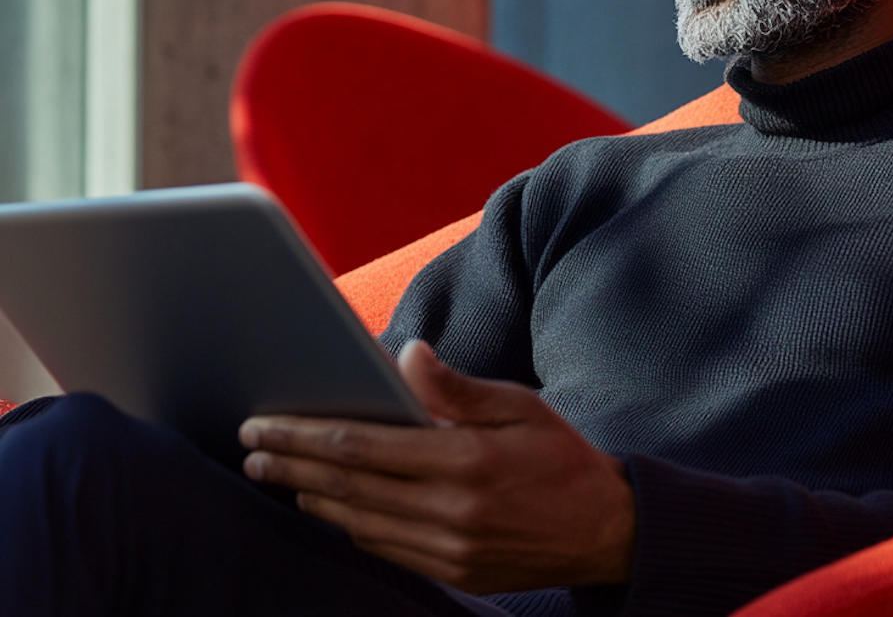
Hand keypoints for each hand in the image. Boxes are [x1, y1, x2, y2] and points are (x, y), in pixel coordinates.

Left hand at [239, 341, 635, 593]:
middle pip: (349, 488)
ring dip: (311, 498)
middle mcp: (453, 512)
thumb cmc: (561, 457)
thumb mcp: (521, 406)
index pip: (364, 448)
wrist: (606, 531)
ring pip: (359, 523)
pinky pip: (386, 549)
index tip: (265, 425)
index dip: (305, 436)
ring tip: (276, 476)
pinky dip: (350, 524)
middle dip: (291, 468)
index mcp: (468, 461)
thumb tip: (405, 355)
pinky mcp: (454, 573)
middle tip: (250, 451)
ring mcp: (451, 550)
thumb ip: (457, 387)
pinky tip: (331, 505)